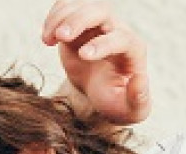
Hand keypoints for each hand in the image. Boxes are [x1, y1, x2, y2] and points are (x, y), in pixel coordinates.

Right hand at [42, 0, 149, 124]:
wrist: (100, 92)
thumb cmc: (116, 100)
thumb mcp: (130, 110)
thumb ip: (139, 100)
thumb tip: (138, 80)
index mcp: (132, 49)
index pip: (120, 38)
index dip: (102, 44)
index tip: (83, 56)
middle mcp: (116, 31)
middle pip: (101, 13)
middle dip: (80, 20)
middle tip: (61, 36)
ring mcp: (96, 26)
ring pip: (82, 7)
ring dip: (62, 17)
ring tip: (47, 39)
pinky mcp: (77, 26)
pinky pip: (67, 9)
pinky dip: (54, 17)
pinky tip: (47, 36)